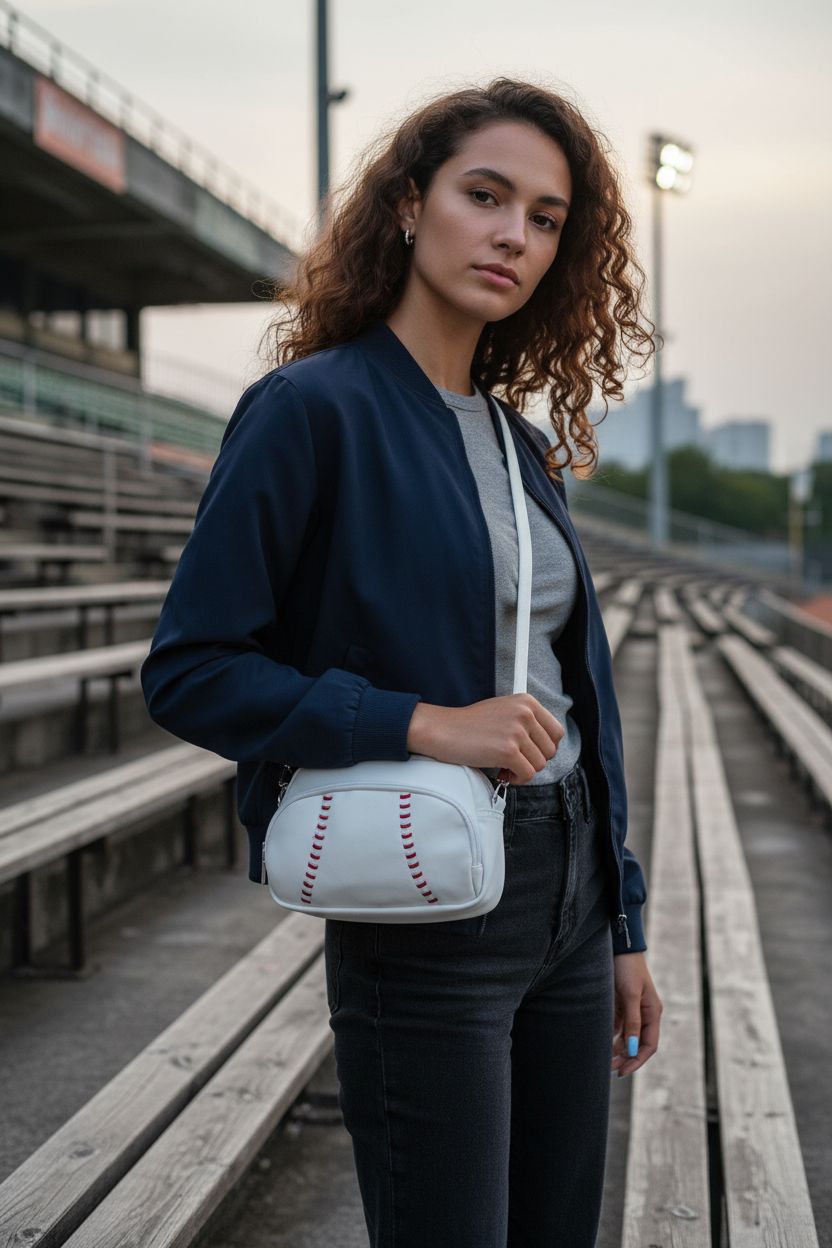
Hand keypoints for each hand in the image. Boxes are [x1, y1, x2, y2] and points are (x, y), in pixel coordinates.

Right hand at [407, 695, 563, 783]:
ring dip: (523, 770)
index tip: (532, 753)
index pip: (556, 732)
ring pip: (539, 765)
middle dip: (534, 760)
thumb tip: (546, 744)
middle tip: (515, 761)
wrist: (443, 730)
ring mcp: (517, 732)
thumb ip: (526, 722)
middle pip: (550, 751)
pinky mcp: (508, 751)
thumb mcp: (503, 711)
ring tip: (505, 765)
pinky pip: (527, 775)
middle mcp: (525, 714)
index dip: (546, 747)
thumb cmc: (469, 724)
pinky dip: (515, 779)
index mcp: (527, 702)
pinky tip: (502, 772)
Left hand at [611, 951, 661, 1077]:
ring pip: (627, 1036)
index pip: (649, 1045)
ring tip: (604, 1060)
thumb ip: (632, 1021)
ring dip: (617, 1049)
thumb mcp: (631, 994)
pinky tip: (601, 1043)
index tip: (623, 1071)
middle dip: (626, 1058)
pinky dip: (611, 1036)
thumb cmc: (627, 967)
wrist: (618, 945)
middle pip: (638, 1043)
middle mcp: (644, 1013)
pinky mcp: (620, 1003)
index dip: (637, 1060)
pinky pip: (617, 1026)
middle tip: (610, 1069)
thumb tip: (633, 1048)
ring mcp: (632, 1009)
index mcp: (652, 1012)